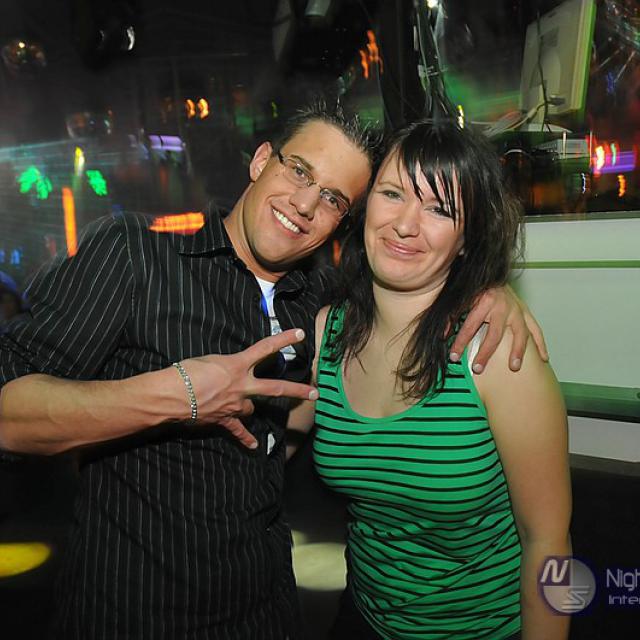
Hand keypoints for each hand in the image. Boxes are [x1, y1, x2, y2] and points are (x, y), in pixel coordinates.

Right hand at [177, 329, 317, 448]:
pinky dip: (246, 439)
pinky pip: (238, 431)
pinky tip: (253, 447)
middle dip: (296, 390)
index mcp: (237, 365)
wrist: (171, 395)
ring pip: (251, 408)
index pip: (265, 348)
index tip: (300, 333)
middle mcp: (241, 385)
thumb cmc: (185, 372)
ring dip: (248, 406)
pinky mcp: (224, 420)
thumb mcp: (208, 360)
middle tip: (315, 393)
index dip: (284, 339)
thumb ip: (224, 365)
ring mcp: (235, 404)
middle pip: (275, 388)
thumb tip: (228, 372)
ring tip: (237, 402)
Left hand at [450, 285, 548, 372]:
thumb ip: (451, 316)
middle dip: (485, 353)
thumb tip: (443, 335)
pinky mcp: (526, 313)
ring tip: (514, 367)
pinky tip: (544, 358)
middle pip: (494, 334)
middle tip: (477, 369)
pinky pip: (536, 330)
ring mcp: (517, 310)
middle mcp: (503, 306)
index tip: (453, 357)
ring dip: (517, 351)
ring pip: (520, 333)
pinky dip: (541, 344)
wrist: (494, 274)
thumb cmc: (476, 289)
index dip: (460, 343)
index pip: (470, 326)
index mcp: (484, 301)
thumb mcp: (461, 299)